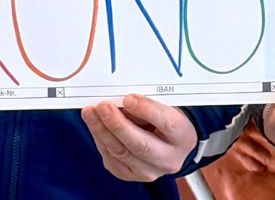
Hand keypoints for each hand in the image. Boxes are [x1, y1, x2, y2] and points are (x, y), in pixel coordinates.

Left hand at [81, 95, 196, 181]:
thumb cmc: (167, 120)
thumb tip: (123, 101)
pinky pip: (111, 159)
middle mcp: (168, 159)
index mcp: (183, 137)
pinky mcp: (131, 175)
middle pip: (140, 144)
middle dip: (118, 124)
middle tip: (102, 107)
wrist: (169, 144)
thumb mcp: (167, 107)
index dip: (146, 110)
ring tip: (90, 112)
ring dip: (102, 131)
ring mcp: (149, 171)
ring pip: (121, 152)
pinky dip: (101, 140)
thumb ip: (149, 104)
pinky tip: (95, 125)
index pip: (167, 123)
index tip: (128, 98)